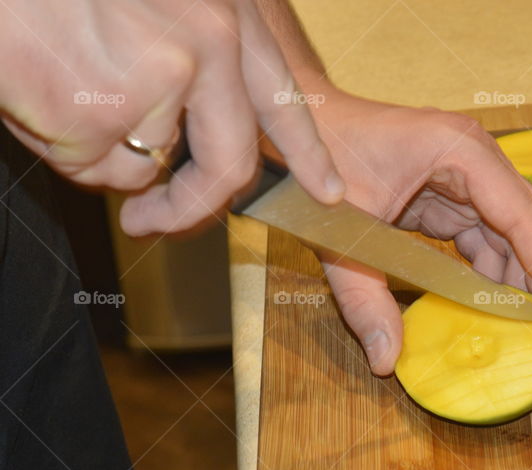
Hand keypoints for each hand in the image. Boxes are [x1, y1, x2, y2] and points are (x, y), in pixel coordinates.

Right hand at [0, 0, 343, 234]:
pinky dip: (63, 149)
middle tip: (158, 223)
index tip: (327, 193)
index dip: (307, 152)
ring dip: (100, 153)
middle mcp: (208, 43)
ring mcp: (160, 82)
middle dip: (195, 207)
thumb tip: (190, 136)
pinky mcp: (105, 116)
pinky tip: (39, 97)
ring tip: (57, 91)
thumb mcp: (152, 6)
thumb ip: (191, 57)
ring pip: (146, 167)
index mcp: (224, 11)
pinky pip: (94, 169)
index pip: (281, 97)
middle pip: (230, 162)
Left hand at [274, 86, 531, 375]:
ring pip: (514, 233)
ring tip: (522, 329)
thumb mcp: (340, 233)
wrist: (298, 123)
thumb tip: (386, 361)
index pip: (523, 218)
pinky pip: (486, 235)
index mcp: (461, 152)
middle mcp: (476, 157)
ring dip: (518, 279)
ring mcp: (468, 173)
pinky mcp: (453, 191)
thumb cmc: (319, 158)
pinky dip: (490, 271)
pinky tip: (488, 306)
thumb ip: (364, 299)